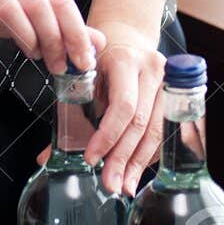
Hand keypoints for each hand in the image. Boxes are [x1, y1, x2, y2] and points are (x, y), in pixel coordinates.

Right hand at [0, 0, 105, 76]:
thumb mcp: (24, 9)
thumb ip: (60, 25)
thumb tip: (97, 42)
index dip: (76, 31)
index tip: (84, 59)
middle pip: (38, 3)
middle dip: (54, 39)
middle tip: (59, 65)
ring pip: (9, 7)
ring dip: (27, 37)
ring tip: (33, 55)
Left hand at [35, 25, 166, 195]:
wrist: (128, 40)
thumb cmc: (102, 60)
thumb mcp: (85, 76)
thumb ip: (68, 113)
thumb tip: (46, 158)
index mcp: (125, 61)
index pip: (123, 106)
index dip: (108, 136)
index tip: (91, 159)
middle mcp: (152, 69)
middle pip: (140, 123)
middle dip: (122, 157)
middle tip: (109, 183)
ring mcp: (169, 82)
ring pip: (156, 131)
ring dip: (137, 163)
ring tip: (123, 185)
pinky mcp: (177, 95)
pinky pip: (163, 131)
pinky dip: (148, 155)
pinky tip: (135, 171)